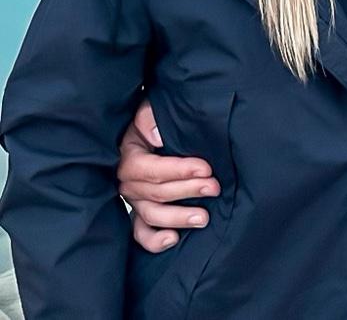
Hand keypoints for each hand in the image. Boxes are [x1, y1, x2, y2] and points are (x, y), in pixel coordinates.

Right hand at [117, 98, 219, 252]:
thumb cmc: (154, 119)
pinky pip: (140, 233)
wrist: (150, 128)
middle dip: (187, 191)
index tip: (206, 168)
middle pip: (156, 193)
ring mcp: (133, 199)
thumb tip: (156, 135)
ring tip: (204, 217)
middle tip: (214, 188)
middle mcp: (128, 182)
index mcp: (129, 157)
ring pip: (152, 215)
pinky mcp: (139, 211)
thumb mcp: (149, 110)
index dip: (180, 170)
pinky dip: (154, 240)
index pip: (152, 169)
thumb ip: (150, 118)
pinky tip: (173, 239)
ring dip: (177, 218)